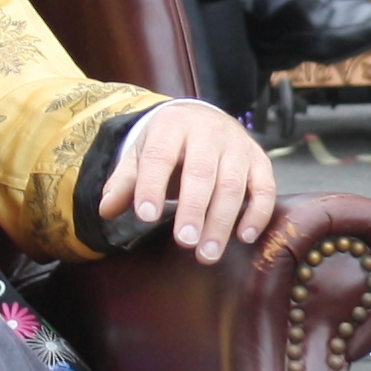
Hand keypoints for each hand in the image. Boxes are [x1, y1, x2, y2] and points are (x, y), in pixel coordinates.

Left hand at [97, 98, 277, 260]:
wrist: (202, 117)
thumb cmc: (168, 144)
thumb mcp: (141, 154)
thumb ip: (125, 181)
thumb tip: (106, 209)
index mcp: (172, 126)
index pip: (161, 156)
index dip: (153, 186)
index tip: (146, 217)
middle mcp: (208, 132)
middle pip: (202, 172)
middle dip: (193, 209)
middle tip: (185, 242)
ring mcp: (238, 145)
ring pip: (234, 184)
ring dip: (222, 221)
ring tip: (208, 253)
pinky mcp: (259, 160)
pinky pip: (264, 188)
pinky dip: (257, 213)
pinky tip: (243, 237)